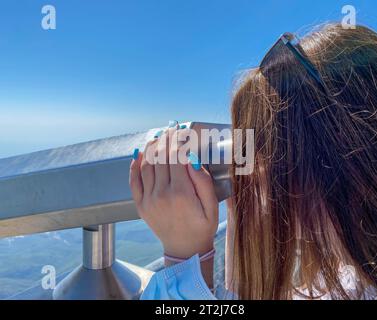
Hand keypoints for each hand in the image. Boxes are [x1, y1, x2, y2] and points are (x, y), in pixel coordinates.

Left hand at [129, 125, 218, 259]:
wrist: (185, 249)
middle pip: (160, 158)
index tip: (180, 128)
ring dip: (150, 148)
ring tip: (157, 137)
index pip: (175, 157)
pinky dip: (134, 165)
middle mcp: (161, 194)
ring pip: (146, 165)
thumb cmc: (202, 227)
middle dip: (165, 139)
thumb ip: (203, 181)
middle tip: (169, 128)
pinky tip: (139, 154)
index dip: (177, 139)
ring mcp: (148, 200)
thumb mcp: (212, 205)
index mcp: (181, 193)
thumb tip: (192, 157)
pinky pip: (134, 181)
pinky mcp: (141, 205)